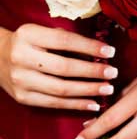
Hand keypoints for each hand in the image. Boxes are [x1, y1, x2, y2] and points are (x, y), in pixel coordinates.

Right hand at [0, 24, 116, 109]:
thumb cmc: (27, 42)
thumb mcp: (41, 33)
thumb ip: (65, 40)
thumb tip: (97, 52)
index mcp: (29, 35)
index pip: (64, 40)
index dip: (90, 46)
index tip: (111, 52)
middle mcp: (22, 57)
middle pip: (64, 67)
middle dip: (92, 71)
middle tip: (113, 73)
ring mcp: (21, 81)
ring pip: (61, 89)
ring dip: (88, 90)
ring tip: (108, 89)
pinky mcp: (23, 98)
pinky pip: (54, 104)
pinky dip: (76, 105)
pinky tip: (93, 104)